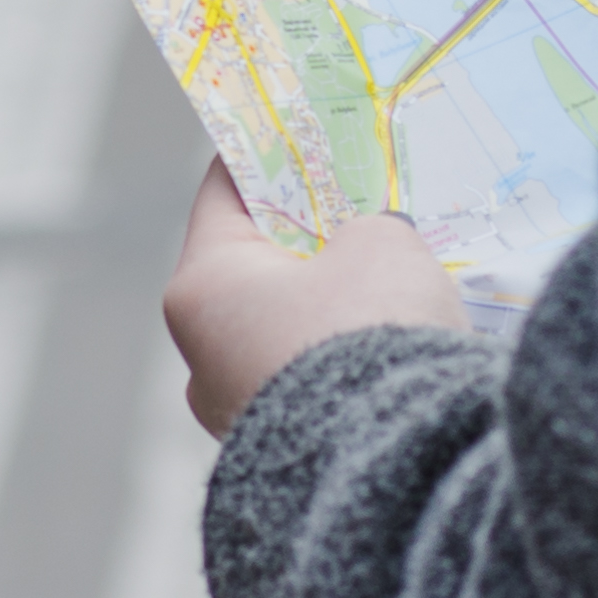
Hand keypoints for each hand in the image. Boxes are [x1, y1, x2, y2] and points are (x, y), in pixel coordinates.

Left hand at [164, 159, 468, 432]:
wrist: (395, 465)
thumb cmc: (369, 330)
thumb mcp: (379, 243)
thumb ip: (365, 231)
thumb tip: (369, 254)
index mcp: (202, 288)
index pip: (222, 197)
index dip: (261, 157)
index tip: (290, 132)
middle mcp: (201, 357)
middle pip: (254, 272)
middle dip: (307, 242)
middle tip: (359, 209)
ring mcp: (237, 417)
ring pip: (284, 335)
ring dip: (332, 310)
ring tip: (393, 284)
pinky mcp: (281, 460)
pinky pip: (313, 387)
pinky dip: (346, 362)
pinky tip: (396, 345)